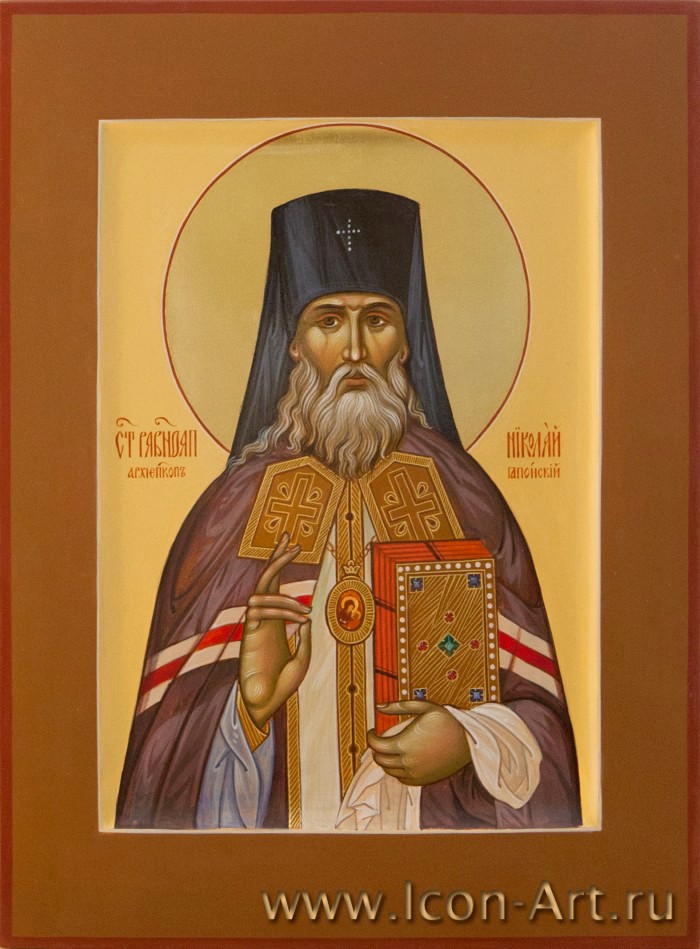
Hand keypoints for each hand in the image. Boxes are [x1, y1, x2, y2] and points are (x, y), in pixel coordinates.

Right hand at [239, 534, 311, 728]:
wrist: (265, 705)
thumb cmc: (282, 686)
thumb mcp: (302, 660)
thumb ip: (305, 639)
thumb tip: (306, 617)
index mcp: (275, 620)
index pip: (276, 585)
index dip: (281, 564)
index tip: (293, 546)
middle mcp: (264, 617)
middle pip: (265, 578)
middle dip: (276, 557)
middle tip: (288, 537)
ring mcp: (255, 624)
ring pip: (262, 592)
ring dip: (286, 597)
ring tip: (306, 611)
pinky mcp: (248, 633)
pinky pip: (260, 610)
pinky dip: (282, 610)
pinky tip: (300, 620)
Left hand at [367, 701, 471, 785]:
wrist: (469, 741)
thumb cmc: (447, 721)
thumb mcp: (424, 707)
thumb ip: (399, 706)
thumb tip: (379, 707)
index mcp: (404, 744)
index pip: (375, 746)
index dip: (370, 737)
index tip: (372, 731)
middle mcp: (407, 762)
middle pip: (380, 759)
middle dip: (376, 748)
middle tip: (380, 739)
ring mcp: (415, 773)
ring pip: (390, 770)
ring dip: (386, 760)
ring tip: (391, 749)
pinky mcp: (423, 780)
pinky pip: (402, 779)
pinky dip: (397, 771)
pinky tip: (402, 760)